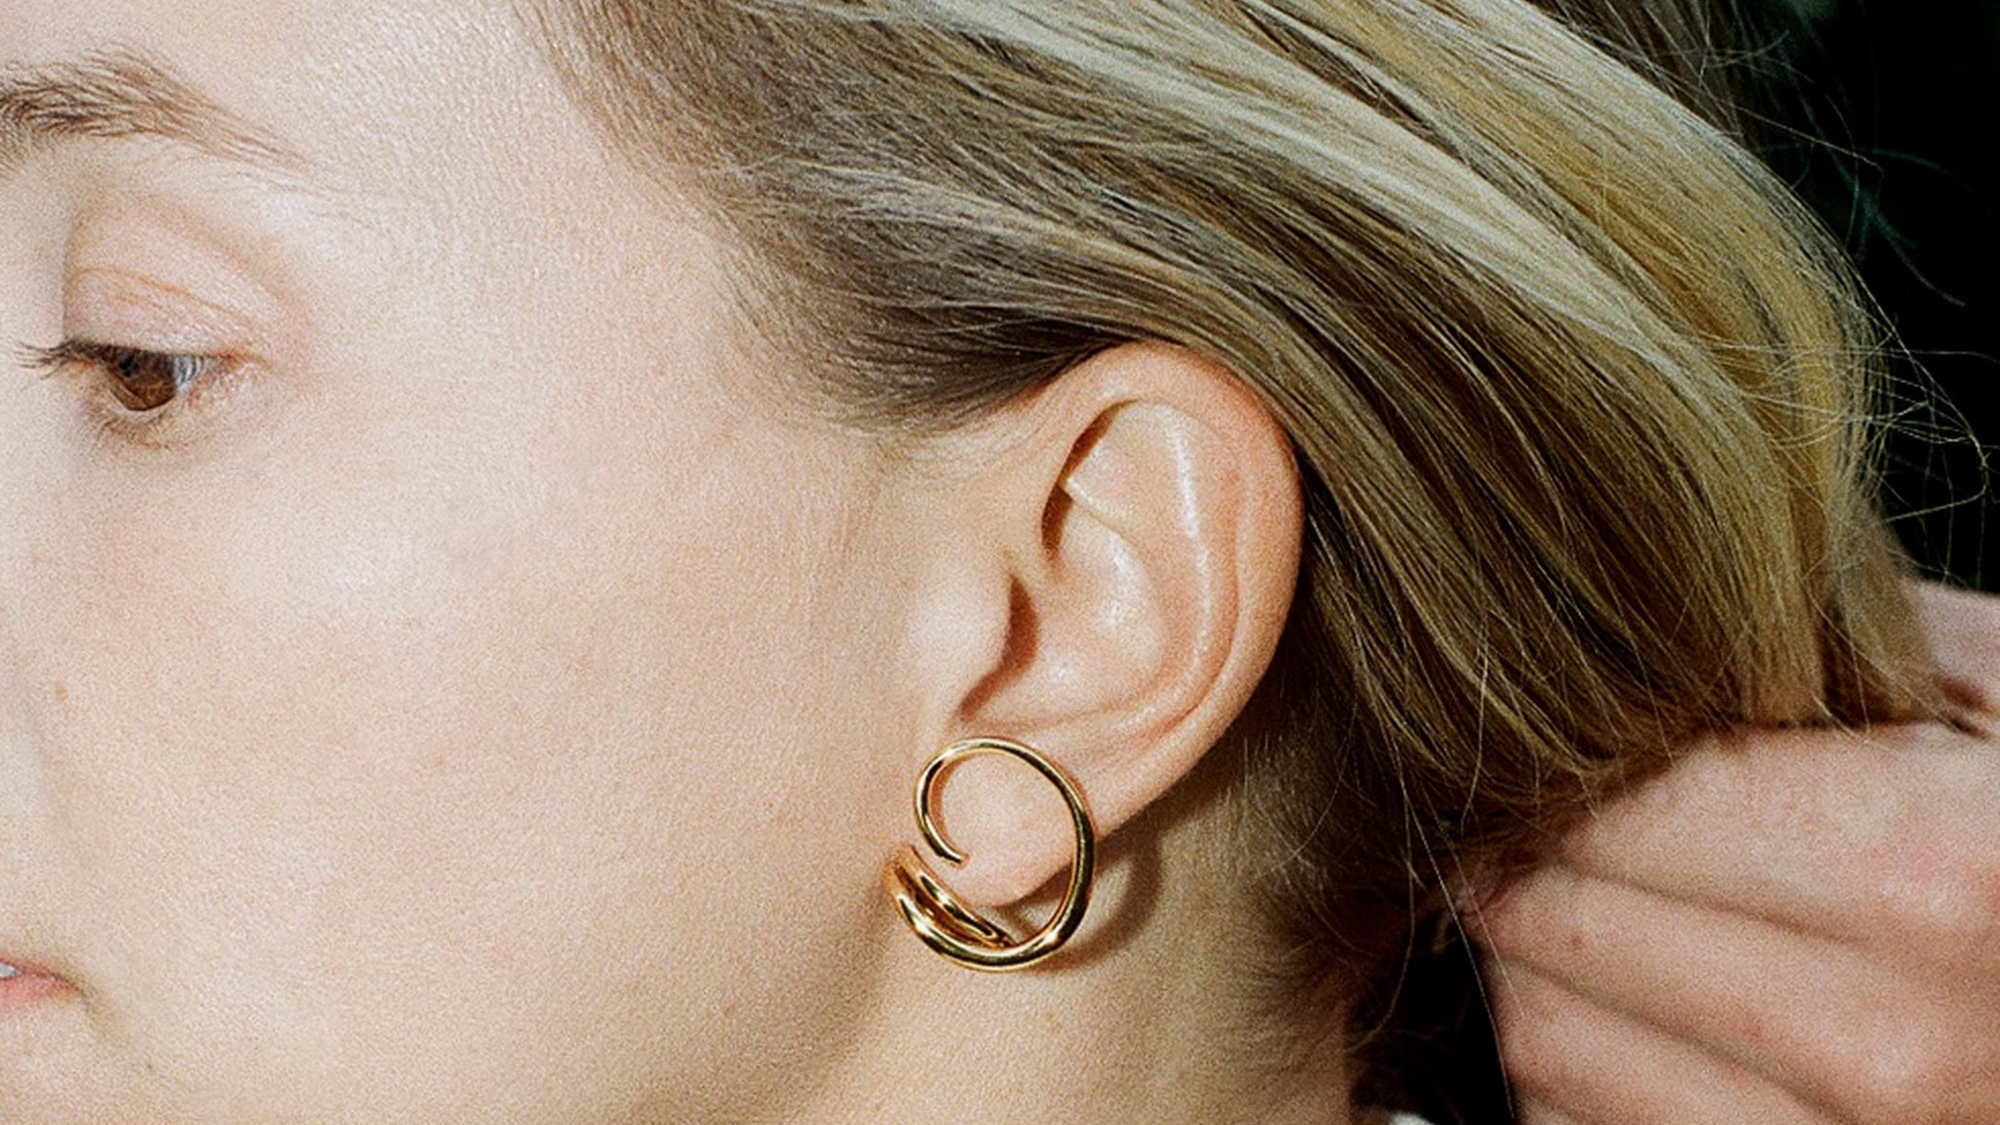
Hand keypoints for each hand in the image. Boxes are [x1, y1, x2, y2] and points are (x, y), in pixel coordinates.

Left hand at [1474, 583, 1999, 1123]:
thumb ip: (1831, 650)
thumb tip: (1640, 638)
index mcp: (1936, 876)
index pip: (1622, 813)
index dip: (1569, 775)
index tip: (1570, 757)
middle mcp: (1883, 1045)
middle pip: (1559, 932)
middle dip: (1534, 865)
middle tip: (1555, 825)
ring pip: (1550, 1050)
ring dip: (1546, 974)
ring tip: (1605, 917)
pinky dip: (1586, 1072)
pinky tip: (1650, 1019)